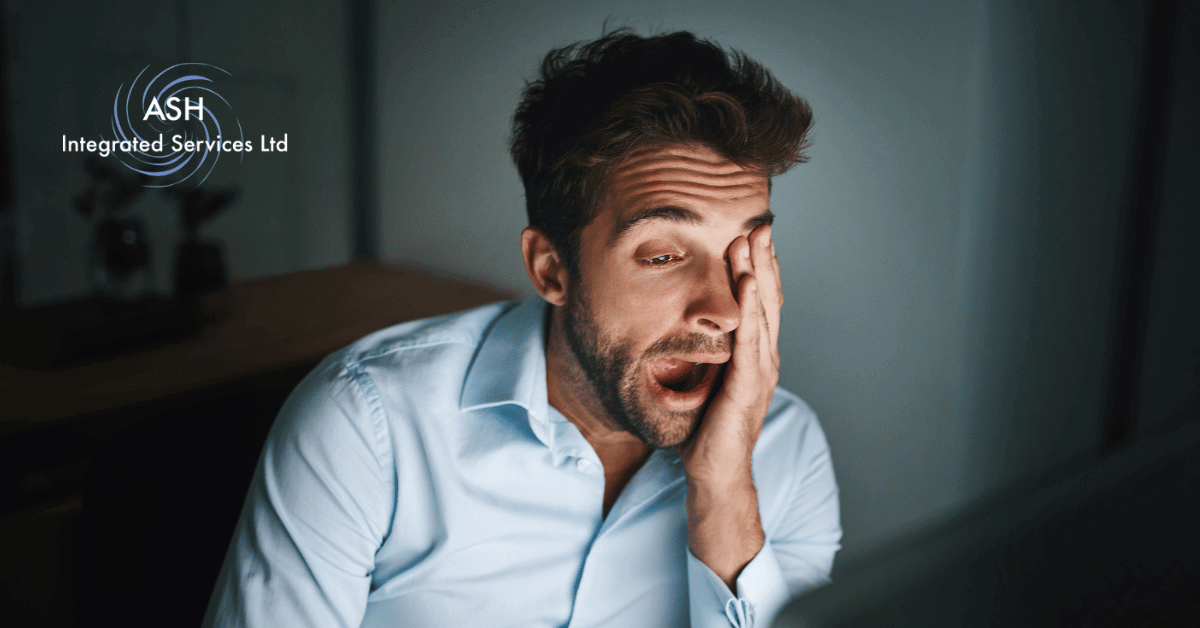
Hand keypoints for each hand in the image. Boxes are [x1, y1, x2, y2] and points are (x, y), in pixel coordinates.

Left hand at [679, 223, 781, 588]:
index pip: (761, 305)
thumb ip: (702, 353)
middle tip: (760, 224)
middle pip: (768, 300)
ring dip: (757, 273)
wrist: (714, 473)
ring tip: (751, 240)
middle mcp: (765, 359)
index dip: (759, 269)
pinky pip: (751, 338)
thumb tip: (683, 325)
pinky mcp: (748, 385)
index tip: (752, 235)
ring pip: (763, 312)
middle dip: (764, 261)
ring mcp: (761, 372)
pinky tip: (748, 281)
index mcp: (755, 357)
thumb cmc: (705, 431)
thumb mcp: (703, 380)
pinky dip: (752, 307)